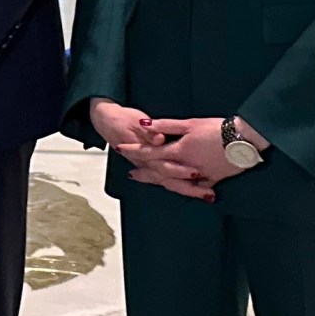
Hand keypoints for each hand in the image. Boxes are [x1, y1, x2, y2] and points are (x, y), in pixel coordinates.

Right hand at [90, 99, 212, 201]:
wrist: (106, 120)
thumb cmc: (122, 121)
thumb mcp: (134, 123)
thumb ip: (149, 132)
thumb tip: (159, 140)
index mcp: (145, 154)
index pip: (164, 167)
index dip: (180, 171)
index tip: (197, 174)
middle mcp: (149, 164)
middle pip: (171, 180)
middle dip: (190, 188)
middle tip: (208, 193)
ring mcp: (151, 165)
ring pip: (172, 183)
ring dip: (190, 190)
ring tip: (208, 196)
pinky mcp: (154, 163)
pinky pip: (168, 180)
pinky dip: (184, 186)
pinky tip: (199, 189)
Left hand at [138, 116, 263, 202]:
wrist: (244, 139)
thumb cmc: (217, 128)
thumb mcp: (189, 124)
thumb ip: (165, 126)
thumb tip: (144, 124)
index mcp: (178, 151)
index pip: (149, 152)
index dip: (134, 150)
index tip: (121, 149)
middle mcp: (185, 167)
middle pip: (159, 171)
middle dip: (144, 172)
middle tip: (131, 174)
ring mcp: (199, 176)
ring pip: (175, 182)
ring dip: (161, 181)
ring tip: (151, 181)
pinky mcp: (212, 180)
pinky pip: (195, 189)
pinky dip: (187, 190)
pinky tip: (181, 189)